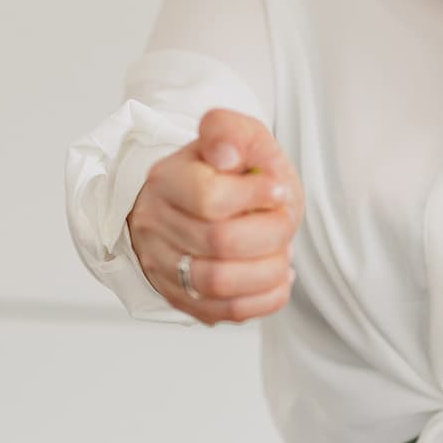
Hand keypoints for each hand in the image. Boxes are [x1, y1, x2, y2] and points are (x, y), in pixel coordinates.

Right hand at [126, 108, 303, 324]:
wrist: (198, 204)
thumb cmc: (222, 171)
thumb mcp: (233, 135)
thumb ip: (229, 131)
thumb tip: (227, 154)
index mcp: (166, 180)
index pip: (209, 198)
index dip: (255, 197)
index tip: (279, 191)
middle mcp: (155, 225)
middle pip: (219, 242)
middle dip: (271, 233)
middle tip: (286, 221)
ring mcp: (163, 266)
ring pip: (219, 283)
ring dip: (268, 270)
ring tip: (284, 252)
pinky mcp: (180, 298)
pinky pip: (226, 312)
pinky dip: (264, 298)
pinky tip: (277, 277)